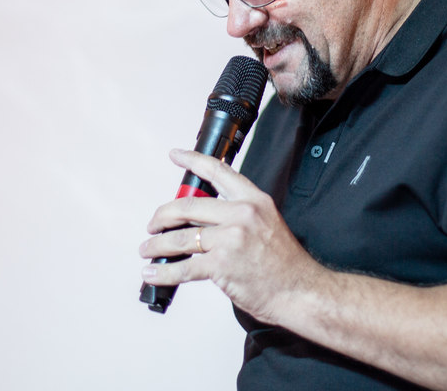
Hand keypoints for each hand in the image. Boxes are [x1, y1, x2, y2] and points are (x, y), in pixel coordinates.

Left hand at [139, 148, 321, 323]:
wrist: (300, 291)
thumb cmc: (285, 264)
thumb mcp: (267, 223)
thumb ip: (238, 214)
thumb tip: (204, 218)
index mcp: (253, 200)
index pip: (218, 171)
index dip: (192, 160)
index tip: (176, 155)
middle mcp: (241, 214)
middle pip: (188, 206)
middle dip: (162, 216)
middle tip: (154, 224)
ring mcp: (230, 239)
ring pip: (180, 237)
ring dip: (156, 245)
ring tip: (147, 249)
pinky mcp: (221, 264)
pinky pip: (183, 267)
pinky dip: (163, 272)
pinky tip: (154, 272)